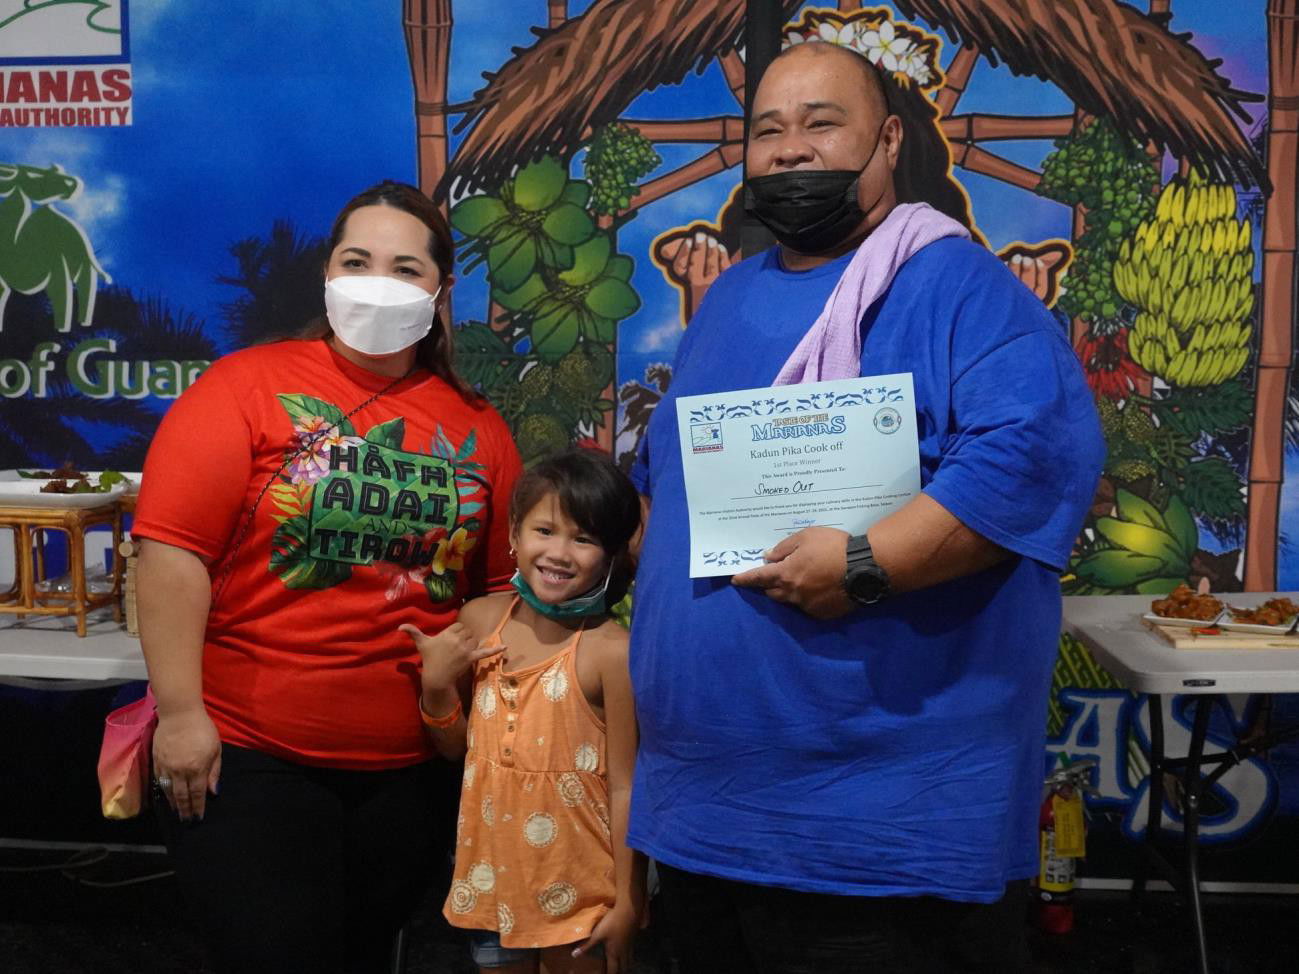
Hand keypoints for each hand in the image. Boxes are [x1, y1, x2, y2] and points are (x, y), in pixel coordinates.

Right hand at [153, 708, 220, 821]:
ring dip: (173, 803)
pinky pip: (159, 780)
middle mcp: (180, 771)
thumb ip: (214, 771)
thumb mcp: (216, 749)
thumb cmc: (203, 729)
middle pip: (182, 796)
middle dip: (185, 810)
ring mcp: (166, 767)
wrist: (179, 714)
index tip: (198, 818)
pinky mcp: (156, 761)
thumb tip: (213, 791)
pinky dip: (163, 791)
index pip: (197, 794)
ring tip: (176, 812)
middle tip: (186, 821)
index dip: (198, 808)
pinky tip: (166, 796)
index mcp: (197, 768)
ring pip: (168, 790)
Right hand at [400, 621, 501, 692]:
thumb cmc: (429, 659)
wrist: (436, 677)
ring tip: (462, 652)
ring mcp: (465, 649)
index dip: (457, 632)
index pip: (460, 626)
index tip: (451, 640)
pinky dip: (496, 651)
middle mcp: (457, 639)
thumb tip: (400, 627)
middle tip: (456, 648)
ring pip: (475, 640)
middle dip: (464, 638)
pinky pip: (485, 653)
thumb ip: (413, 632)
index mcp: (448, 633)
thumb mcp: (421, 644)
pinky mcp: (471, 658)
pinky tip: (506, 648)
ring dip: (472, 644)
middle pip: (468, 632)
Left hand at [573, 903, 639, 972]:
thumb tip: (574, 955)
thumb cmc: (612, 923)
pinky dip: (628, 958)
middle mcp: (623, 953)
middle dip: (619, 972)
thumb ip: (587, 945)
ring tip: (621, 967)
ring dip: (625, 966)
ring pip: (629, 961)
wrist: (629, 910)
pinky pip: (631, 953)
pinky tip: (625, 952)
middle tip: (613, 973)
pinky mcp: (632, 939)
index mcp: (614, 953)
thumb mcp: (597, 934)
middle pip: (624, 968)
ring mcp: (629, 946)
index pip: (613, 970)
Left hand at [731, 526, 856, 618]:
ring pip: (791, 601)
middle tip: (777, 574)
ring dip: (790, 592)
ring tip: (803, 580)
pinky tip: (820, 588)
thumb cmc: (834, 547)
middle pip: (773, 592)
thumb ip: (784, 548)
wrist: (865, 567)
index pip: (759, 578)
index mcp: (786, 574)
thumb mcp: (806, 537)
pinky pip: (809, 607)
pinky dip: (809, 598)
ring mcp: (809, 607)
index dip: (746, 578)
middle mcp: (793, 594)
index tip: (735, 580)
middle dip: (770, 585)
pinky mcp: (824, 614)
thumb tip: (769, 557)